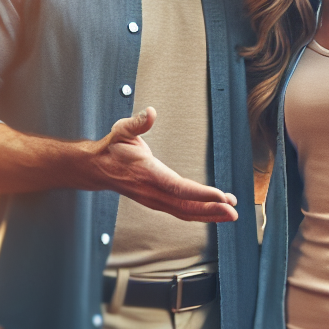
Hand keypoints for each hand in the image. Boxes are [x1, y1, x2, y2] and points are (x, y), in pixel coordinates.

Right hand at [88, 108, 238, 222]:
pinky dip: (199, 214)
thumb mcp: (121, 130)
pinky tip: (215, 213)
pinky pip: (180, 212)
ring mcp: (153, 200)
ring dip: (209, 214)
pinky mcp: (157, 202)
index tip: (220, 196)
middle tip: (233, 211)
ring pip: (184, 212)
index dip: (200, 193)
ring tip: (230, 214)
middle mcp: (151, 191)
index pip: (177, 187)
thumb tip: (150, 113)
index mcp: (147, 173)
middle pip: (185, 206)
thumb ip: (137, 123)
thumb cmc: (111, 149)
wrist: (96, 169)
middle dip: (211, 209)